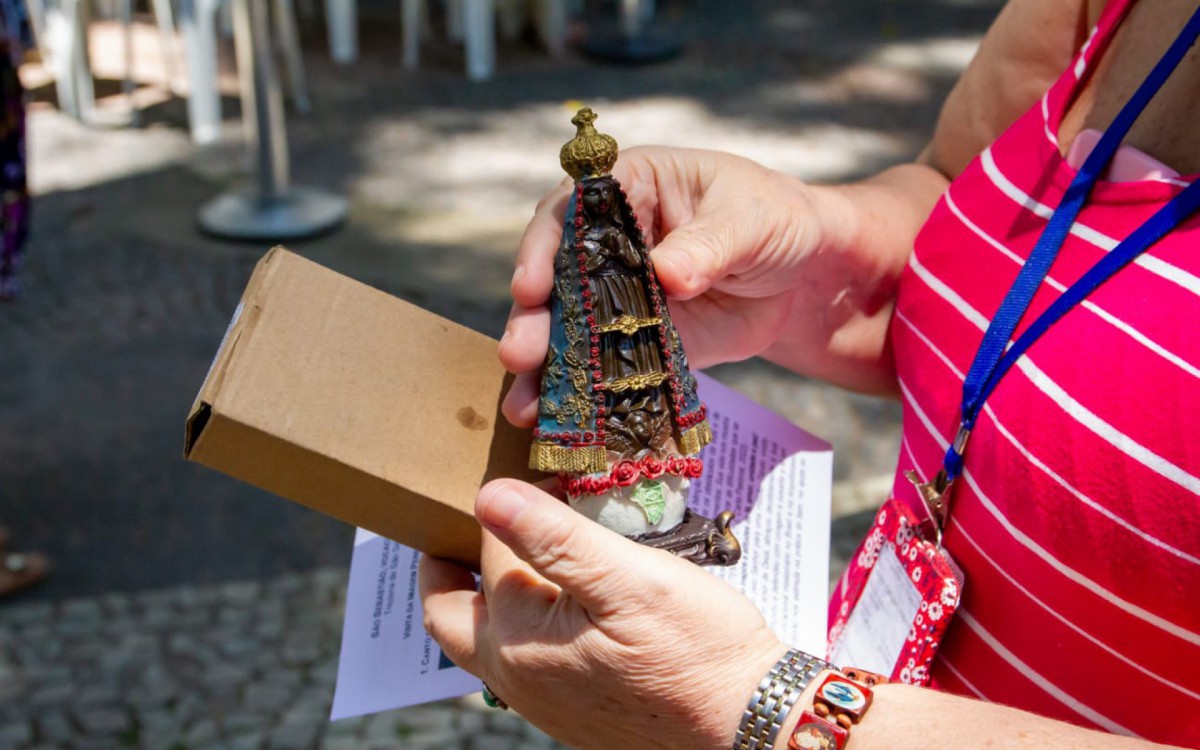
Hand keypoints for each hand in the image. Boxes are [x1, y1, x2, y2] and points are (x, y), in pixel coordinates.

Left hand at [419, 479, 785, 749]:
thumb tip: (485, 495)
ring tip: (512, 549)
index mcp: (517, 638)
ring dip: (481, 593)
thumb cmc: (697, 648)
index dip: (511, 503)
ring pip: (481, 638)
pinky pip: (518, 661)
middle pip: (448, 612)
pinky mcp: (567, 711)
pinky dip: (517, 622)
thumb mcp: (627, 578)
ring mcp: (539, 700)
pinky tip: (557, 599)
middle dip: (445, 564)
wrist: (748, 724)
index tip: (543, 472)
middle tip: (461, 520)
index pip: (488, 550)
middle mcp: (514, 676)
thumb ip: (553, 537)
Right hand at [498, 145, 891, 427]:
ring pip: (572, 330)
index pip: (571, 214)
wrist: (808, 271)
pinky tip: (564, 425)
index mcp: (628, 189)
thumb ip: (708, 245)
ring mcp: (619, 296)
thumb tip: (667, 274)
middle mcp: (610, 243)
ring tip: (524, 405)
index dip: (544, 250)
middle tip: (519, 355)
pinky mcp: (640, 343)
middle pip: (557, 278)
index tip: (530, 289)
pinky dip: (587, 396)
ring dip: (546, 368)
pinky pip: (609, 368)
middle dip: (535, 320)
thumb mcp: (750, 220)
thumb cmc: (776, 218)